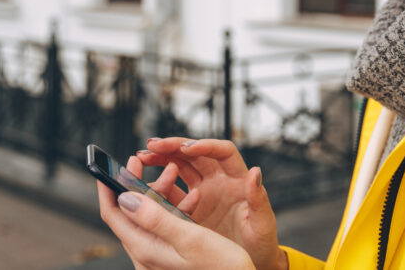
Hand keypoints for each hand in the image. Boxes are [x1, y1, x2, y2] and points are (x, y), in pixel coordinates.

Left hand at [98, 155, 254, 269]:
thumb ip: (156, 218)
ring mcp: (159, 251)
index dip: (110, 185)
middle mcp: (147, 251)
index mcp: (146, 247)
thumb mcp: (189, 237)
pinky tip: (194, 196)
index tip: (113, 163)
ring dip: (161, 189)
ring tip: (177, 171)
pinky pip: (165, 220)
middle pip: (129, 210)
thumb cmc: (220, 267)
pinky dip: (175, 203)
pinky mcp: (172, 249)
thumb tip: (125, 198)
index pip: (113, 213)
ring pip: (149, 212)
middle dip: (138, 181)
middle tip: (146, 159)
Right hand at [136, 138, 285, 269]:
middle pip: (196, 154)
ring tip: (142, 157)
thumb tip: (255, 171)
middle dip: (175, 146)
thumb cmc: (262, 243)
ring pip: (182, 168)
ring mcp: (204, 192)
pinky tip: (144, 184)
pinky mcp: (191, 208)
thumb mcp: (262, 223)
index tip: (187, 147)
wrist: (249, 263)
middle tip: (153, 145)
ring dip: (162, 159)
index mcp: (238, 179)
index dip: (205, 145)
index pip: (222, 151)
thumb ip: (258, 198)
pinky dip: (159, 185)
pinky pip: (173, 193)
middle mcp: (220, 181)